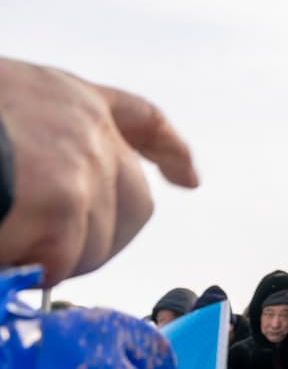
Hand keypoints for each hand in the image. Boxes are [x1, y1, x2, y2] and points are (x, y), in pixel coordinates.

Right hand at [0, 58, 198, 286]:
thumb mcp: (1, 111)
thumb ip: (28, 145)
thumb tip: (35, 200)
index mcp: (65, 96)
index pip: (140, 119)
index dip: (167, 151)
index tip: (188, 178)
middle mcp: (86, 123)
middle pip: (135, 203)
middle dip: (96, 240)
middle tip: (43, 253)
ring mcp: (79, 161)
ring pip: (98, 241)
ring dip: (51, 261)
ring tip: (6, 241)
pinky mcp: (62, 200)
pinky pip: (59, 262)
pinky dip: (26, 272)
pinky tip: (3, 255)